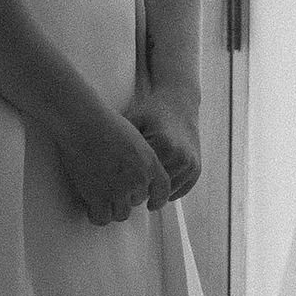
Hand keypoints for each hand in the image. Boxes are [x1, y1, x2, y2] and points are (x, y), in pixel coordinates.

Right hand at [56, 95, 173, 226]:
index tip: (151, 205)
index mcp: (150, 163)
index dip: (158, 200)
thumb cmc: (103, 123)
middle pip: (137, 201)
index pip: (163, 190)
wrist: (83, 123)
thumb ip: (140, 158)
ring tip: (99, 199)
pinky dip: (96, 215)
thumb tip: (135, 172)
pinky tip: (90, 207)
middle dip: (126, 197)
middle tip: (109, 187)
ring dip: (111, 208)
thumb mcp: (134, 138)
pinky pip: (102, 218)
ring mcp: (119, 190)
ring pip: (121, 214)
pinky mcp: (99, 196)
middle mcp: (138, 179)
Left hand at [128, 87, 200, 202]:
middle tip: (126, 193)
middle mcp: (180, 156)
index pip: (141, 178)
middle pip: (154, 188)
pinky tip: (155, 188)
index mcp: (163, 145)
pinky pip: (180, 190)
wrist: (178, 102)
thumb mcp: (133, 122)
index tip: (117, 186)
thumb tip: (99, 164)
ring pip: (167, 192)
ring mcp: (190, 164)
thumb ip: (121, 144)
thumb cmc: (150, 112)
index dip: (127, 184)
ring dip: (154, 194)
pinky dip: (167, 192)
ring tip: (140, 190)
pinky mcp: (196, 168)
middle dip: (140, 191)